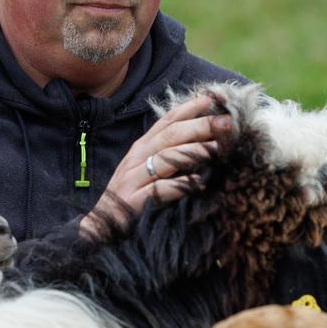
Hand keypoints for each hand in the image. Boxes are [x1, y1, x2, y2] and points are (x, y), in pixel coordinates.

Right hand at [79, 94, 230, 236]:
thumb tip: (203, 143)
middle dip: (199, 126)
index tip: (212, 99)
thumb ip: (169, 156)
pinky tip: (198, 184)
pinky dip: (180, 186)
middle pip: (170, 135)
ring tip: (217, 148)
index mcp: (142, 148)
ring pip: (166, 158)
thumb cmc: (130, 198)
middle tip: (226, 121)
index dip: (188, 109)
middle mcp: (136, 158)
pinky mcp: (134, 201)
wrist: (99, 228)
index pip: (166, 122)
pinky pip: (159, 190)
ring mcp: (133, 179)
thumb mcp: (147, 170)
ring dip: (193, 151)